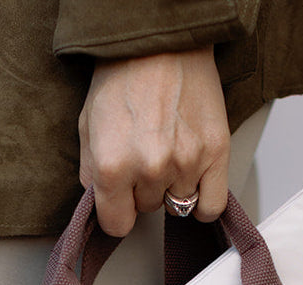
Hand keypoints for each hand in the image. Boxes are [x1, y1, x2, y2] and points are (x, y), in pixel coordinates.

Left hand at [78, 46, 229, 236]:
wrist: (161, 41)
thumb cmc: (123, 78)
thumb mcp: (87, 129)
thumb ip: (92, 176)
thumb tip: (103, 206)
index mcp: (112, 167)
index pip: (117, 225)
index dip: (117, 213)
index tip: (121, 202)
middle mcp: (150, 168)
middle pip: (148, 210)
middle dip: (143, 189)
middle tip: (145, 155)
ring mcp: (186, 162)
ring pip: (177, 206)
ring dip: (172, 187)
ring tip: (169, 153)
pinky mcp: (216, 152)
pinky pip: (211, 206)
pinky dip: (203, 201)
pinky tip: (193, 182)